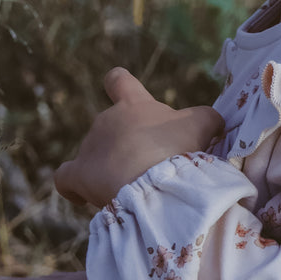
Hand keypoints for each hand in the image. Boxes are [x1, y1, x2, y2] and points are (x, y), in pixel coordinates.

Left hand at [55, 67, 222, 209]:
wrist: (154, 182)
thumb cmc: (179, 148)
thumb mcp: (202, 125)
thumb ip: (206, 119)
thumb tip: (213, 125)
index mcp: (134, 105)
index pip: (119, 81)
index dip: (120, 85)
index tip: (126, 98)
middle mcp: (106, 120)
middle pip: (112, 130)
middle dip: (127, 148)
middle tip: (151, 170)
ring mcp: (88, 147)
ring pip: (96, 157)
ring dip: (109, 172)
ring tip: (131, 191)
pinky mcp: (78, 174)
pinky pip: (66, 179)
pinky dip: (74, 187)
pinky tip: (84, 199)